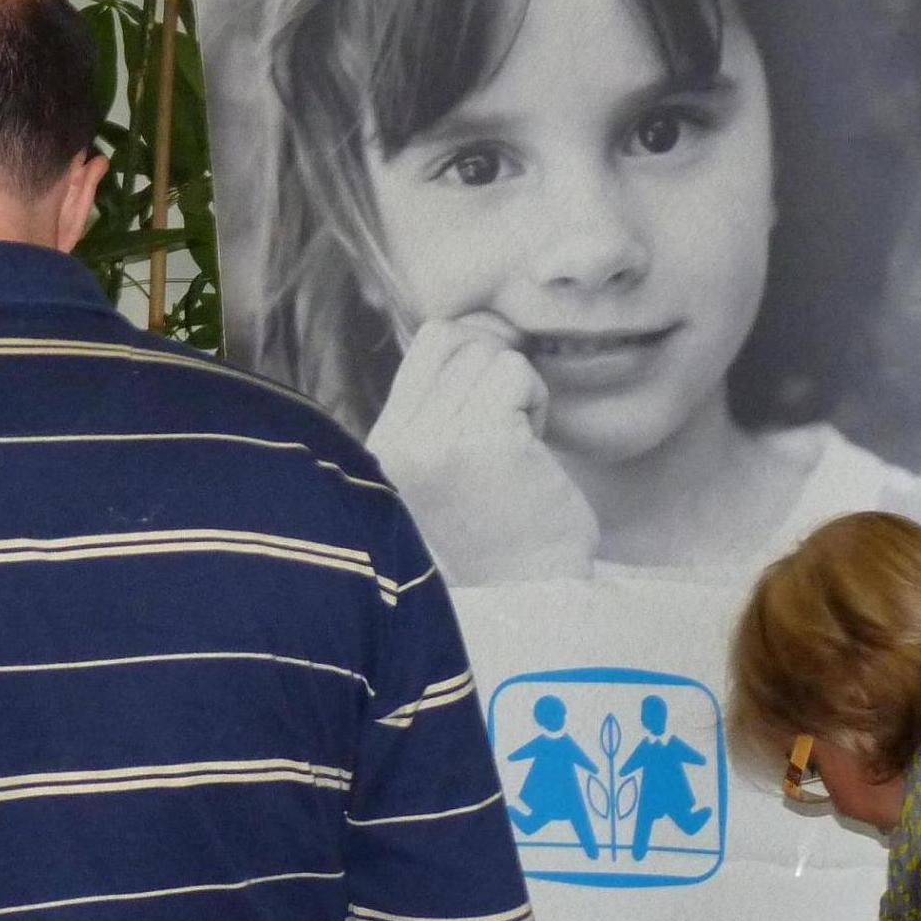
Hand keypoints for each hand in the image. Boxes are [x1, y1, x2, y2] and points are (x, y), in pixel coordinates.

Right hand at [368, 315, 600, 585]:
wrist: (528, 596)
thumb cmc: (499, 532)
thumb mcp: (443, 465)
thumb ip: (439, 404)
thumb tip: (477, 323)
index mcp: (383, 446)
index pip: (428, 342)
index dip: (475, 349)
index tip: (496, 396)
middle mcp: (399, 442)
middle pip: (460, 339)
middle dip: (497, 371)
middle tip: (508, 430)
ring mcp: (436, 440)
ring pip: (491, 354)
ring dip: (519, 393)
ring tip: (517, 449)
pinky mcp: (482, 439)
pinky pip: (517, 375)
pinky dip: (536, 404)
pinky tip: (532, 452)